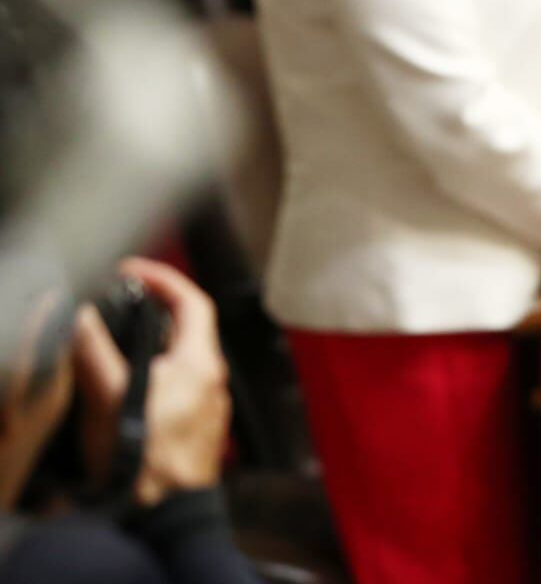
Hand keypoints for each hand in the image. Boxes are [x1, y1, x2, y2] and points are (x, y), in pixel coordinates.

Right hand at [73, 260, 229, 506]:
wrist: (168, 516)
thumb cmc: (147, 460)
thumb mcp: (110, 396)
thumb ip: (94, 351)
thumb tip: (79, 316)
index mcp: (201, 362)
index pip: (193, 301)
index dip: (164, 278)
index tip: (134, 272)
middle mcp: (213, 380)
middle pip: (189, 330)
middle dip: (155, 312)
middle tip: (124, 302)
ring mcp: (209, 407)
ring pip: (184, 361)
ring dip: (153, 346)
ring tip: (118, 343)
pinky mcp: (198, 431)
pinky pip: (181, 390)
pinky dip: (156, 377)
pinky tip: (129, 391)